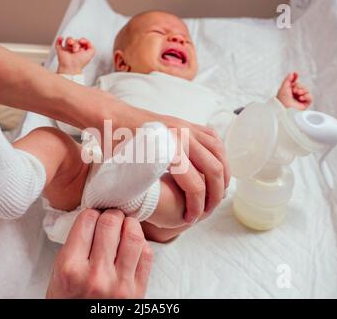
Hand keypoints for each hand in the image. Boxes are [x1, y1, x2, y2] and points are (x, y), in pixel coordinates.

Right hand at [46, 209, 153, 298]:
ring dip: (129, 224)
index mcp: (70, 269)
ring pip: (133, 236)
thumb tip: (94, 217)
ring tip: (125, 224)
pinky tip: (133, 243)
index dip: (92, 213)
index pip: (87, 221)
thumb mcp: (59, 274)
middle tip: (111, 216)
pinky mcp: (137, 291)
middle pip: (110, 223)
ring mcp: (119, 284)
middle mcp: (95, 276)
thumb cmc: (69, 301)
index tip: (94, 215)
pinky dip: (142, 243)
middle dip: (112, 214)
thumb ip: (74, 246)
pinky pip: (146, 255)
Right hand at [56, 36, 94, 74]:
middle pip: (76, 40)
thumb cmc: (80, 62)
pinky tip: (61, 39)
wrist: (71, 67)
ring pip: (68, 39)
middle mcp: (74, 50)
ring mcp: (67, 50)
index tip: (82, 42)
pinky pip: (59, 42)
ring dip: (70, 40)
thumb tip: (87, 42)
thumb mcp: (91, 54)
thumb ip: (92, 47)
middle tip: (76, 50)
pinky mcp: (60, 50)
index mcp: (81, 52)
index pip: (82, 42)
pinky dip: (59, 39)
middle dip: (76, 43)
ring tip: (70, 46)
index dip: (83, 40)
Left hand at [71, 89, 230, 225]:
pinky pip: (213, 138)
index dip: (196, 207)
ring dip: (224, 174)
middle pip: (214, 169)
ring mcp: (186, 125)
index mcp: (167, 149)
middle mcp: (182, 135)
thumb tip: (156, 208)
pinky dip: (220, 154)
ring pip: (219, 152)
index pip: (195, 185)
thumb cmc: (114, 144)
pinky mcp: (186, 122)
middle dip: (215, 194)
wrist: (112, 116)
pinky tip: (215, 169)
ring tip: (218, 193)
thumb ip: (140, 187)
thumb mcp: (123, 169)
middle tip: (208, 211)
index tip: (190, 219)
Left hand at [277, 72, 312, 109]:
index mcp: (291, 91)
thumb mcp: (284, 86)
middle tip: (294, 91)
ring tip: (297, 94)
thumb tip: (294, 73)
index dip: (296, 81)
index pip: (297, 83)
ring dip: (303, 91)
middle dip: (299, 86)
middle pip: (303, 86)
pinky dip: (307, 96)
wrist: (283, 106)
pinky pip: (310, 97)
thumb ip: (289, 79)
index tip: (295, 77)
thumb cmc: (282, 97)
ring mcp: (301, 99)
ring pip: (307, 91)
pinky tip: (301, 98)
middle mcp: (296, 95)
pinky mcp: (305, 104)